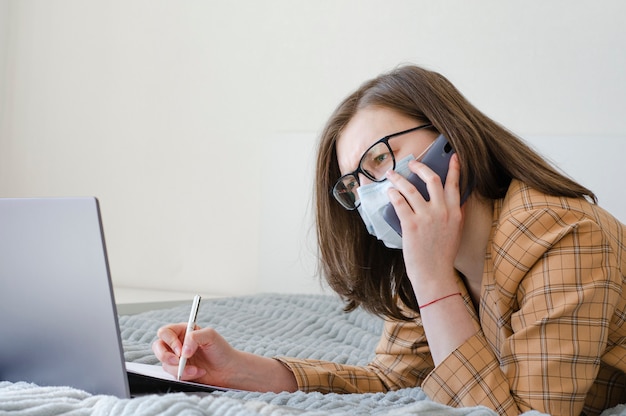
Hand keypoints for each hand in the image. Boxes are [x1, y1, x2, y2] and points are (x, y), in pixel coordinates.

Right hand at [152, 323, 237, 385]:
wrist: (228, 369)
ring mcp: (177, 358)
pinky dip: (185, 375)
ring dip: (180, 368)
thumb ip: (195, 337)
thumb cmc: (221, 350)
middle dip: (165, 356)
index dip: (170, 341)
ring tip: (196, 369)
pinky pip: (173, 374)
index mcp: (183, 331)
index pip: (165, 332)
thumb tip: (183, 351)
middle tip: (178, 361)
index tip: (180, 351)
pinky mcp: (179, 371)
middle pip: (158, 347)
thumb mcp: (211, 336)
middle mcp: (178, 343)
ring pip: (165, 363)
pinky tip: (198, 373)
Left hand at [385, 154, 463, 292]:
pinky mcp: (411, 225)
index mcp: (455, 213)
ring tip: (392, 175)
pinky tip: (390, 192)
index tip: (452, 156)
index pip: (455, 185)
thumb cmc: (442, 256)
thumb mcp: (455, 232)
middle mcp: (442, 212)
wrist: (434, 275)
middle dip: (420, 167)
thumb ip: (455, 215)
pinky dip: (393, 194)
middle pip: (432, 179)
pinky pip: (400, 202)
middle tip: (411, 163)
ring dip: (399, 179)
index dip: (453, 169)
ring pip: (411, 188)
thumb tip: (451, 200)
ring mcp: (426, 217)